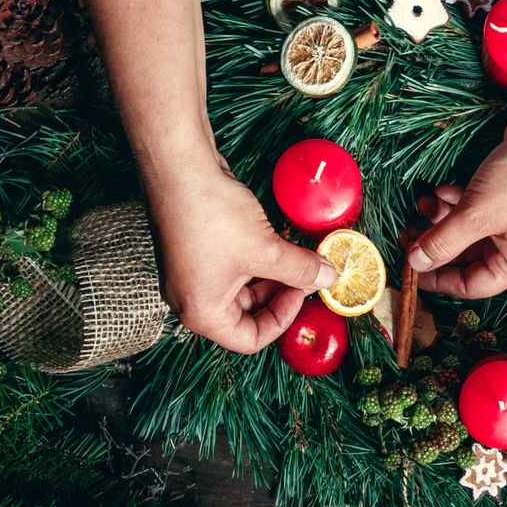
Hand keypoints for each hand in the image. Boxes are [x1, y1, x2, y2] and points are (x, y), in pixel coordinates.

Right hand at [148, 160, 337, 353]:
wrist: (178, 167)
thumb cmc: (211, 216)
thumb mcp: (266, 250)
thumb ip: (301, 270)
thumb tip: (329, 278)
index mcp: (201, 313)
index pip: (249, 339)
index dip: (282, 319)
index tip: (302, 291)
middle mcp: (190, 298)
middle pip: (246, 314)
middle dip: (280, 294)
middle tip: (306, 272)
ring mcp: (190, 273)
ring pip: (241, 288)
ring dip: (270, 275)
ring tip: (294, 254)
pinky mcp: (194, 249)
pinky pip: (231, 266)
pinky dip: (255, 259)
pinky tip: (275, 240)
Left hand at [408, 123, 506, 297]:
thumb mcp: (475, 215)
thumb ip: (443, 242)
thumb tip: (416, 264)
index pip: (470, 285)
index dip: (436, 278)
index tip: (408, 267)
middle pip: (465, 258)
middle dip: (435, 244)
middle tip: (406, 233)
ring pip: (466, 231)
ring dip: (442, 218)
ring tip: (422, 202)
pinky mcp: (506, 199)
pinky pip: (474, 210)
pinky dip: (455, 202)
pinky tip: (442, 189)